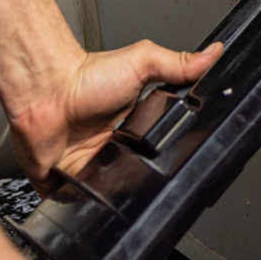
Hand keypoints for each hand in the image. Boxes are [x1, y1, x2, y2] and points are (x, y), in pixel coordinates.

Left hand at [3, 40, 221, 184]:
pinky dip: (77, 206)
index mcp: (129, 126)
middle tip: (143, 178)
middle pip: (131, 178)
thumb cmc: (85, 76)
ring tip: (119, 191)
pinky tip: (88, 200)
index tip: (176, 162)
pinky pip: (71, 204)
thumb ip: (178, 62)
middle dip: (137, 182)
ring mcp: (83, 166)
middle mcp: (107, 147)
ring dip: (110, 196)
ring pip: (104, 196)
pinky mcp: (60, 181)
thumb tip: (214, 53)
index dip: (163, 159)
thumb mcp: (143, 63)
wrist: (46, 89)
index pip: (153, 150)